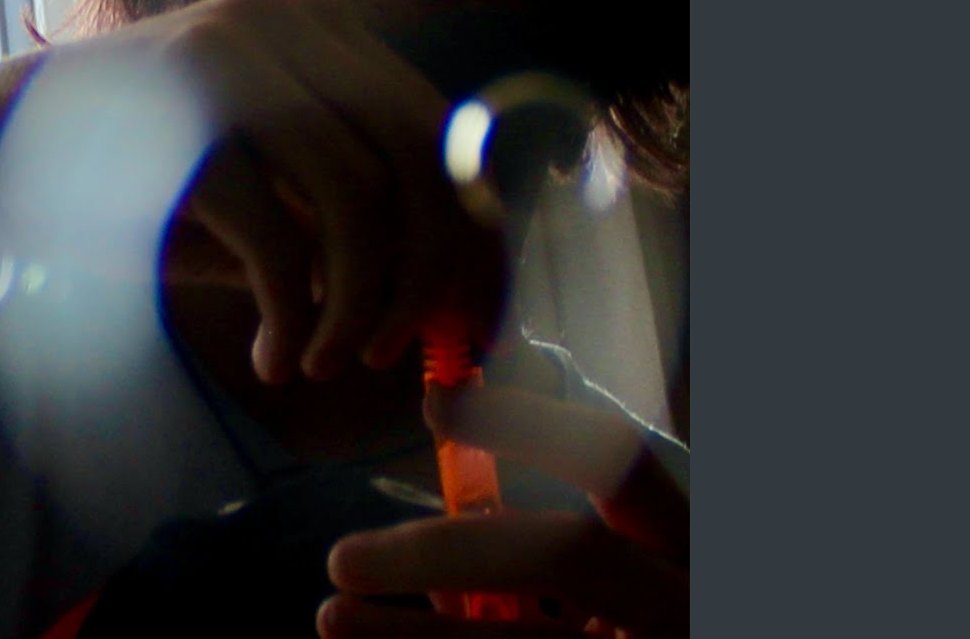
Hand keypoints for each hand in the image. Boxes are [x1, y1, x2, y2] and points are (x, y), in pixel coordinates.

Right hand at [137, 0, 503, 383]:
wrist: (5, 150)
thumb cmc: (144, 173)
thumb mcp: (263, 178)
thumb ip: (345, 208)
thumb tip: (447, 280)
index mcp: (319, 28)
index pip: (437, 126)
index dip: (470, 228)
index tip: (469, 311)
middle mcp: (286, 23)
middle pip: (415, 158)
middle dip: (424, 273)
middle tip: (392, 347)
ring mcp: (231, 64)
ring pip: (359, 200)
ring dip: (357, 304)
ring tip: (324, 357)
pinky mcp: (182, 127)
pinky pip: (279, 242)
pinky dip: (292, 317)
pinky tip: (276, 355)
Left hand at [320, 382, 688, 637]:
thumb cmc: (636, 622)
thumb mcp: (618, 586)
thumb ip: (546, 561)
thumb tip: (433, 540)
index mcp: (685, 546)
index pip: (619, 460)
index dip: (527, 424)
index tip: (433, 402)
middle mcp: (683, 602)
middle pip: (565, 553)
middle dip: (444, 549)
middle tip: (341, 558)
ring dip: (414, 635)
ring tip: (331, 616)